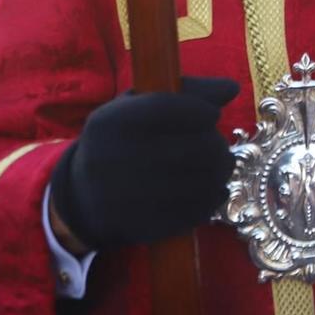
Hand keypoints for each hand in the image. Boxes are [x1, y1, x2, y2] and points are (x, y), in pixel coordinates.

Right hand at [48, 76, 240, 252]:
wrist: (83, 196)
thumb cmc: (123, 140)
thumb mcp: (140, 107)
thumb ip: (187, 93)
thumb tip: (232, 88)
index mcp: (112, 123)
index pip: (172, 109)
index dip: (203, 111)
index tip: (211, 115)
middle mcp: (114, 159)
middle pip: (195, 148)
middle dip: (217, 145)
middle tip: (219, 147)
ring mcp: (127, 198)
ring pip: (201, 181)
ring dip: (220, 172)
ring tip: (218, 167)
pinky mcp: (143, 226)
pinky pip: (195, 211)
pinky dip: (213, 198)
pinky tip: (213, 189)